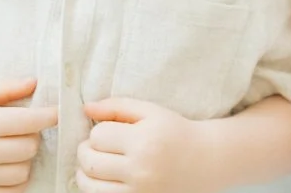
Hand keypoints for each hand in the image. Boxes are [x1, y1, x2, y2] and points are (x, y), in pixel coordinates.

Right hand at [0, 78, 57, 192]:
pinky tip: (8, 164)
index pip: (30, 122)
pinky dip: (16, 179)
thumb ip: (6, 88)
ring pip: (23, 171)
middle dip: (33, 135)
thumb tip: (35, 83)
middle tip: (24, 127)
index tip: (56, 112)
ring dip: (25, 158)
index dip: (49, 115)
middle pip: (29, 147)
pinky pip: (10, 191)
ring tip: (14, 146)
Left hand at [76, 98, 213, 192]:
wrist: (205, 161)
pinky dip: (96, 190)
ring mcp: (140, 192)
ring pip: (90, 187)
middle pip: (91, 162)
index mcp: (144, 141)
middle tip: (95, 147)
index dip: (98, 131)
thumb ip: (117, 106)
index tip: (107, 131)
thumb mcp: (150, 111)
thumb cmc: (175, 132)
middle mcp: (141, 169)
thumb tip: (86, 108)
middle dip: (85, 152)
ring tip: (96, 164)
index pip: (98, 136)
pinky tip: (105, 180)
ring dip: (85, 174)